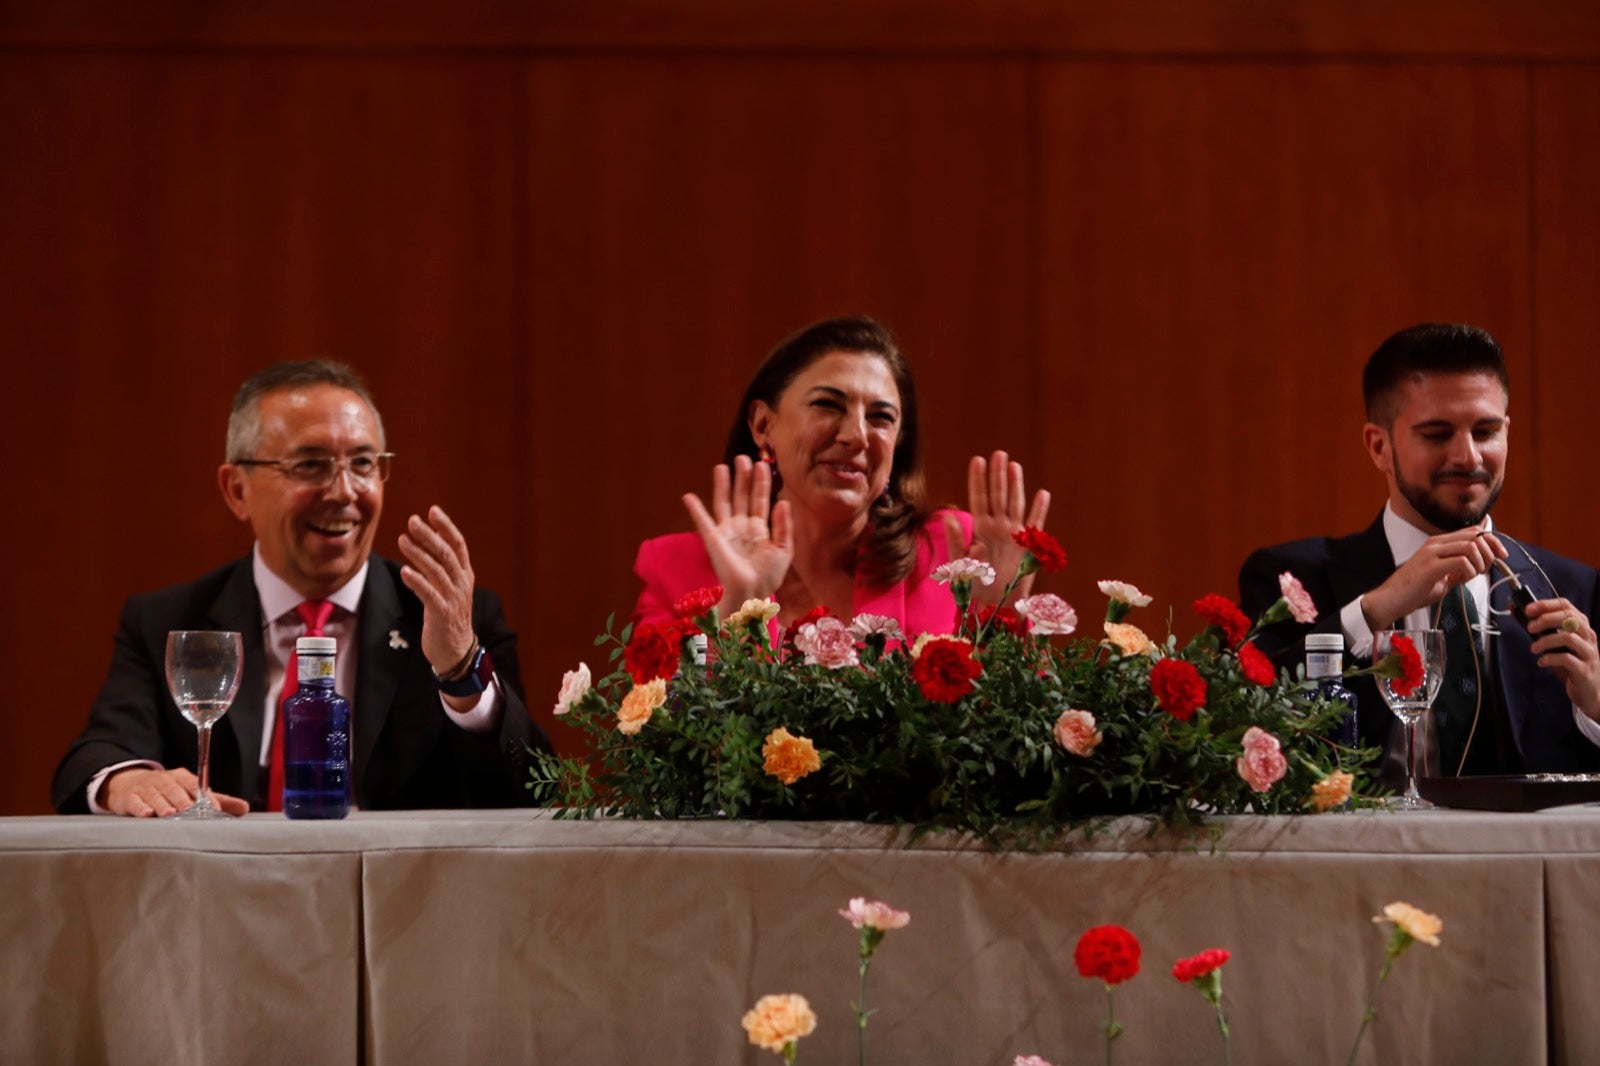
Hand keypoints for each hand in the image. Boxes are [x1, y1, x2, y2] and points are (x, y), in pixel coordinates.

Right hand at [101, 767, 247, 817]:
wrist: (130, 784)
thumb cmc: (168, 791)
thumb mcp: (191, 792)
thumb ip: (218, 800)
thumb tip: (245, 808)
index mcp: (183, 778)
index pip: (196, 786)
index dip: (205, 797)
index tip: (213, 808)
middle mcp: (166, 780)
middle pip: (175, 789)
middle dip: (183, 800)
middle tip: (188, 811)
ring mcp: (147, 788)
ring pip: (156, 795)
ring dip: (162, 804)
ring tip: (169, 814)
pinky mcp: (130, 797)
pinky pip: (135, 801)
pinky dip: (140, 807)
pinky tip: (146, 813)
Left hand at [398, 505, 477, 679]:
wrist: (456, 650)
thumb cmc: (448, 616)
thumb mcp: (448, 588)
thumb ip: (441, 566)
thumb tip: (428, 540)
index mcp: (465, 575)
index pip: (458, 545)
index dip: (446, 526)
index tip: (432, 510)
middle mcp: (462, 584)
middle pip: (446, 553)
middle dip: (429, 535)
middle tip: (412, 520)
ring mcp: (453, 599)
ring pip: (437, 570)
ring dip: (418, 554)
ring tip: (402, 540)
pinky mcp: (442, 614)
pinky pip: (429, 594)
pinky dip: (417, 581)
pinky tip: (404, 570)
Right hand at [683, 456, 793, 612]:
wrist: (753, 592)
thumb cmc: (769, 575)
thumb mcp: (784, 550)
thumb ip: (784, 526)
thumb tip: (783, 501)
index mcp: (760, 528)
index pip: (760, 499)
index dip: (762, 483)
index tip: (763, 464)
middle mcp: (742, 526)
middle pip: (742, 496)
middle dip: (743, 477)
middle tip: (743, 458)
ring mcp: (727, 531)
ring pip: (724, 502)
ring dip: (723, 485)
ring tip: (722, 466)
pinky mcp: (714, 540)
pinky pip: (703, 522)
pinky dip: (695, 509)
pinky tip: (689, 496)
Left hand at [951, 450, 1051, 606]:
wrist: (995, 609)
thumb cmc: (974, 588)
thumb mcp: (961, 564)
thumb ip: (957, 540)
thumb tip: (949, 516)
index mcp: (980, 530)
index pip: (979, 499)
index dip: (978, 480)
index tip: (977, 460)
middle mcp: (997, 529)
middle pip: (998, 496)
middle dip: (997, 475)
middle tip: (998, 453)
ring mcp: (1014, 536)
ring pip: (1015, 505)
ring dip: (1016, 485)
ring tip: (1014, 466)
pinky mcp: (1029, 548)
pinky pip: (1035, 526)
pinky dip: (1039, 510)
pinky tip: (1042, 494)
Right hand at [1361, 527, 1506, 630]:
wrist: (1390, 600)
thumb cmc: (1413, 591)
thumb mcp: (1442, 577)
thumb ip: (1459, 569)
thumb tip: (1479, 567)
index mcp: (1438, 543)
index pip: (1474, 531)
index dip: (1492, 541)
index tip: (1501, 555)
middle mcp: (1435, 543)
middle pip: (1476, 535)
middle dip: (1490, 552)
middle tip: (1486, 569)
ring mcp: (1432, 553)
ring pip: (1471, 546)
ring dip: (1480, 562)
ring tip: (1473, 575)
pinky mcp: (1430, 566)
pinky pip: (1461, 561)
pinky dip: (1469, 571)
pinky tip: (1462, 580)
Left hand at [1524, 599, 1599, 719]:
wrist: (1588, 690)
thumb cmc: (1570, 663)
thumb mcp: (1555, 643)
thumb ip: (1539, 628)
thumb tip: (1516, 611)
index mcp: (1580, 626)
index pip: (1566, 606)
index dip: (1546, 604)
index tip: (1528, 609)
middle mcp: (1588, 636)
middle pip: (1569, 618)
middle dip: (1545, 619)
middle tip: (1529, 627)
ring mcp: (1588, 653)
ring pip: (1568, 638)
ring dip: (1546, 640)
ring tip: (1534, 648)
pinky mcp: (1584, 670)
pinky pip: (1567, 659)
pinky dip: (1550, 658)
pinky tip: (1541, 662)